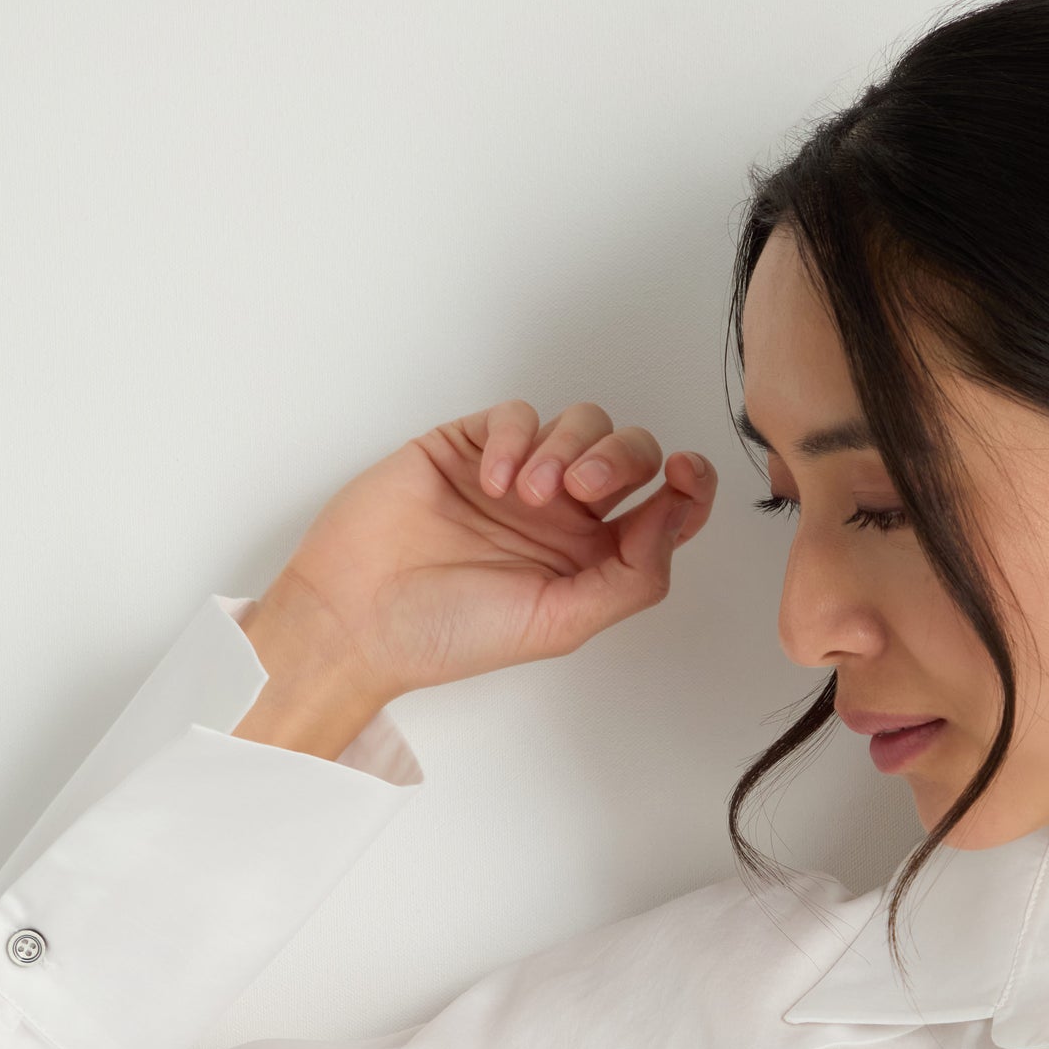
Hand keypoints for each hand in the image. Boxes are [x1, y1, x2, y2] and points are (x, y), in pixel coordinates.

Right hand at [245, 400, 717, 711]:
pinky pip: (516, 414)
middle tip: (584, 490)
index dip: (690, 486)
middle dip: (620, 460)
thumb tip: (678, 519)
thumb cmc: (450, 634)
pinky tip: (493, 480)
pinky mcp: (471, 446)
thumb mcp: (561, 624)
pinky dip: (515, 437)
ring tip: (526, 495)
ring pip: (582, 424)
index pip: (665, 511)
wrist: (358, 617)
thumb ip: (632, 578)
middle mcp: (564, 518)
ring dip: (567, 448)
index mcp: (594, 563)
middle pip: (630, 455)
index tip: (687, 474)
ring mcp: (519, 477)